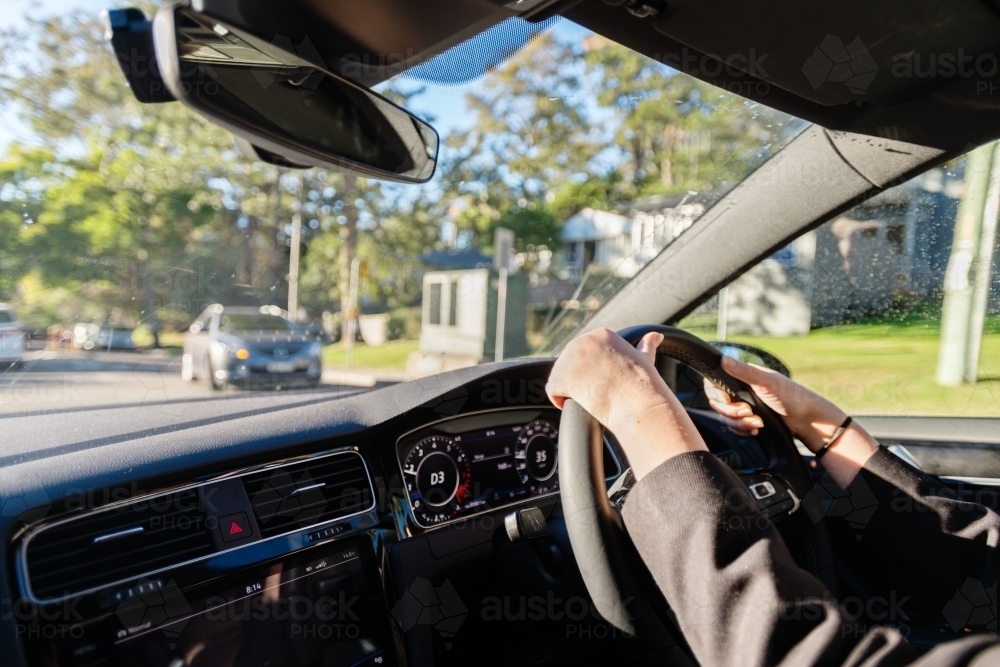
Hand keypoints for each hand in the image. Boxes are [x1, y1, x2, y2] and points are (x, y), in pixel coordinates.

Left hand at [546, 328, 706, 479]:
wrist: (637, 402)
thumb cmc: (643, 385)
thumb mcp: (644, 359)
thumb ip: (646, 346)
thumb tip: (655, 336)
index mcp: (602, 334)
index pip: (585, 353)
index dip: (592, 372)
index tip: (604, 383)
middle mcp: (583, 341)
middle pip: (571, 363)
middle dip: (580, 380)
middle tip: (598, 393)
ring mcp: (570, 358)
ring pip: (560, 377)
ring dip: (572, 391)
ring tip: (591, 399)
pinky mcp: (561, 376)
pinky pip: (553, 391)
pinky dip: (562, 401)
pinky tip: (579, 404)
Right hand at [705, 355, 876, 486]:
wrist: (808, 421)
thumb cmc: (792, 397)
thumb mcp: (767, 382)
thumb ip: (743, 371)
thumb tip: (723, 359)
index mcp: (743, 377)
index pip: (715, 385)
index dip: (718, 397)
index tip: (730, 402)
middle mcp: (741, 391)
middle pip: (718, 405)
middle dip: (732, 413)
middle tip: (748, 412)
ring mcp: (745, 407)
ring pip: (726, 419)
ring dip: (740, 424)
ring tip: (757, 423)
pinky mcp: (749, 421)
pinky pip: (735, 429)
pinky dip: (744, 431)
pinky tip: (756, 429)